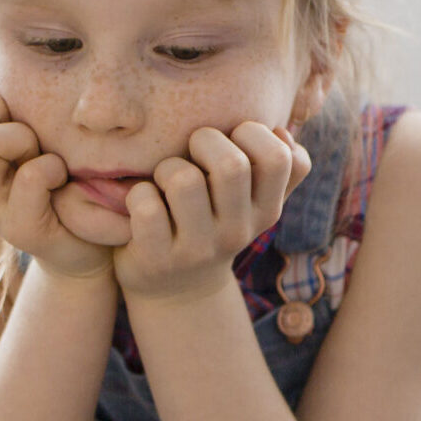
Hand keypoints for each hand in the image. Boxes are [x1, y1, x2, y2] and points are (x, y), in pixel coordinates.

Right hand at [0, 92, 111, 280]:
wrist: (89, 240)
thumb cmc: (58, 177)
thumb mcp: (27, 137)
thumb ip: (1, 115)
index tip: (15, 123)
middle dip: (5, 118)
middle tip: (31, 144)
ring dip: (23, 140)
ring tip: (44, 160)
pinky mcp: (18, 229)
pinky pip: (29, 175)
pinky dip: (51, 167)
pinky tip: (61, 180)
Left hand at [114, 123, 309, 303]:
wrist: (177, 289)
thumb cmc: (213, 224)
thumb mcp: (252, 203)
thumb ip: (280, 169)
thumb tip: (282, 131)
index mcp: (266, 211)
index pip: (279, 158)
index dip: (252, 133)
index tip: (232, 139)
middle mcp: (238, 232)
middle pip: (231, 165)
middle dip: (204, 140)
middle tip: (192, 150)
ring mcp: (198, 249)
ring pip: (185, 181)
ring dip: (168, 168)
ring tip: (166, 179)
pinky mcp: (158, 258)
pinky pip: (147, 206)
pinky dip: (138, 194)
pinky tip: (143, 202)